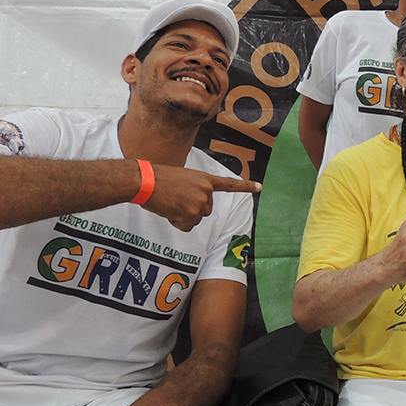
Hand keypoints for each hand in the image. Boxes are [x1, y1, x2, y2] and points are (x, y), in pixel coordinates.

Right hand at [143, 165, 260, 231]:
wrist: (145, 180)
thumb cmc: (158, 178)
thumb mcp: (183, 178)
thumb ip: (195, 188)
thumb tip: (193, 205)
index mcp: (205, 179)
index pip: (229, 184)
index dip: (245, 186)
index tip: (260, 187)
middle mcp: (206, 191)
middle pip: (205, 211)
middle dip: (191, 210)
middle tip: (174, 199)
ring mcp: (200, 202)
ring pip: (194, 219)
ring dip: (182, 216)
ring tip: (170, 202)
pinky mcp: (191, 213)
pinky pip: (185, 226)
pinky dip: (176, 222)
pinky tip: (168, 210)